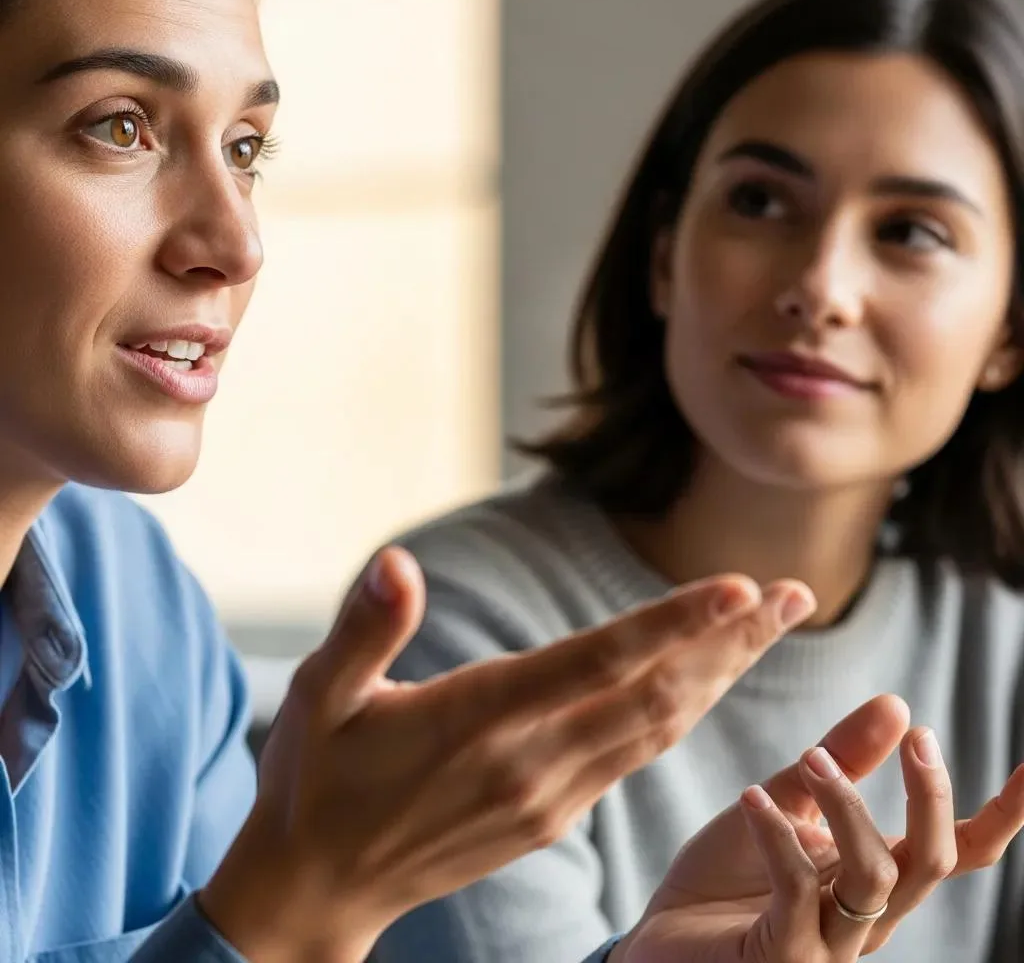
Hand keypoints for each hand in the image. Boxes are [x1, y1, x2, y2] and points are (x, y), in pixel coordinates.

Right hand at [200, 547, 814, 962]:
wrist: (319, 889)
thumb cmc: (314, 780)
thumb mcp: (319, 696)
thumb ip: (368, 627)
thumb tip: (398, 563)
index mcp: (480, 720)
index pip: (600, 663)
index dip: (676, 624)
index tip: (744, 587)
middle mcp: (531, 761)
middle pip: (656, 694)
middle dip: (733, 641)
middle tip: (797, 592)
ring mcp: (549, 796)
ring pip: (659, 727)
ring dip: (722, 675)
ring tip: (773, 626)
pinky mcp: (551, 816)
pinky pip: (636, 757)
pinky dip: (684, 714)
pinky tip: (708, 683)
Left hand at [615, 696, 1023, 961]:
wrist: (661, 940)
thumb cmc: (727, 878)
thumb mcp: (784, 801)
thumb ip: (839, 760)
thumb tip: (897, 705)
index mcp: (874, 878)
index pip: (957, 852)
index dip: (1003, 814)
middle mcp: (865, 917)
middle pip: (932, 864)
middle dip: (932, 798)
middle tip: (917, 737)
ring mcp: (828, 945)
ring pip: (874, 877)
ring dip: (849, 807)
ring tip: (811, 757)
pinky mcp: (781, 957)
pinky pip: (797, 893)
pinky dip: (780, 836)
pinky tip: (751, 797)